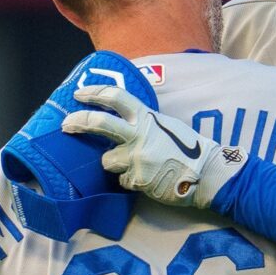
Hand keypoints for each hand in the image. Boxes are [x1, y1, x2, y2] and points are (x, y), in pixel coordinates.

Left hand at [62, 83, 245, 206]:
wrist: (208, 174)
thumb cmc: (189, 149)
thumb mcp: (166, 126)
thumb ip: (143, 124)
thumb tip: (120, 123)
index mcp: (147, 117)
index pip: (116, 97)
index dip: (94, 93)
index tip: (79, 94)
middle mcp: (139, 135)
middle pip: (100, 123)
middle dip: (79, 122)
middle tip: (66, 124)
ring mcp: (136, 158)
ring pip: (107, 161)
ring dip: (116, 165)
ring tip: (137, 167)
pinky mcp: (137, 180)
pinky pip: (122, 181)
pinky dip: (131, 181)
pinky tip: (148, 179)